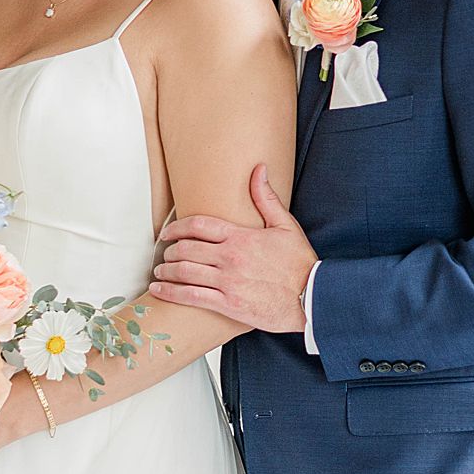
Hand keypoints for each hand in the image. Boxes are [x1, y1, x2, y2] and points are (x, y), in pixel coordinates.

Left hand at [150, 164, 314, 332]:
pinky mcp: (229, 304)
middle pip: (186, 248)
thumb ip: (266, 198)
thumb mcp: (286, 226)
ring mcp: (228, 281)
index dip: (176, 227)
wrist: (314, 297)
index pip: (198, 225)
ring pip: (184, 271)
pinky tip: (158, 290)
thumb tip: (258, 169)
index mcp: (240, 236)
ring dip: (166, 270)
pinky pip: (191, 296)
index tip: (167, 232)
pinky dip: (170, 292)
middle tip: (165, 254)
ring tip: (160, 271)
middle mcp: (230, 257)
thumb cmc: (301, 262)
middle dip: (170, 250)